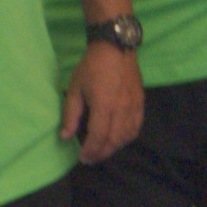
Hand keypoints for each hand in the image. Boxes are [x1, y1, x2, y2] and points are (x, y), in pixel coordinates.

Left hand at [64, 46, 144, 161]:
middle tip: (91, 158)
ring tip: (103, 150)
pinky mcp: (141, 103)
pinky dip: (127, 138)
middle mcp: (122, 109)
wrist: (116, 48)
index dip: (90, 150)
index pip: (98, 136)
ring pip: (127, 136)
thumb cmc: (91, 67)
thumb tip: (66, 136)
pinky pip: (137, 127)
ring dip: (114, 148)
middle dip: (101, 153)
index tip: (82, 158)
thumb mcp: (75, 89)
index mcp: (104, 105)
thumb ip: (71, 115)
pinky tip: (118, 140)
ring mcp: (134, 106)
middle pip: (114, 140)